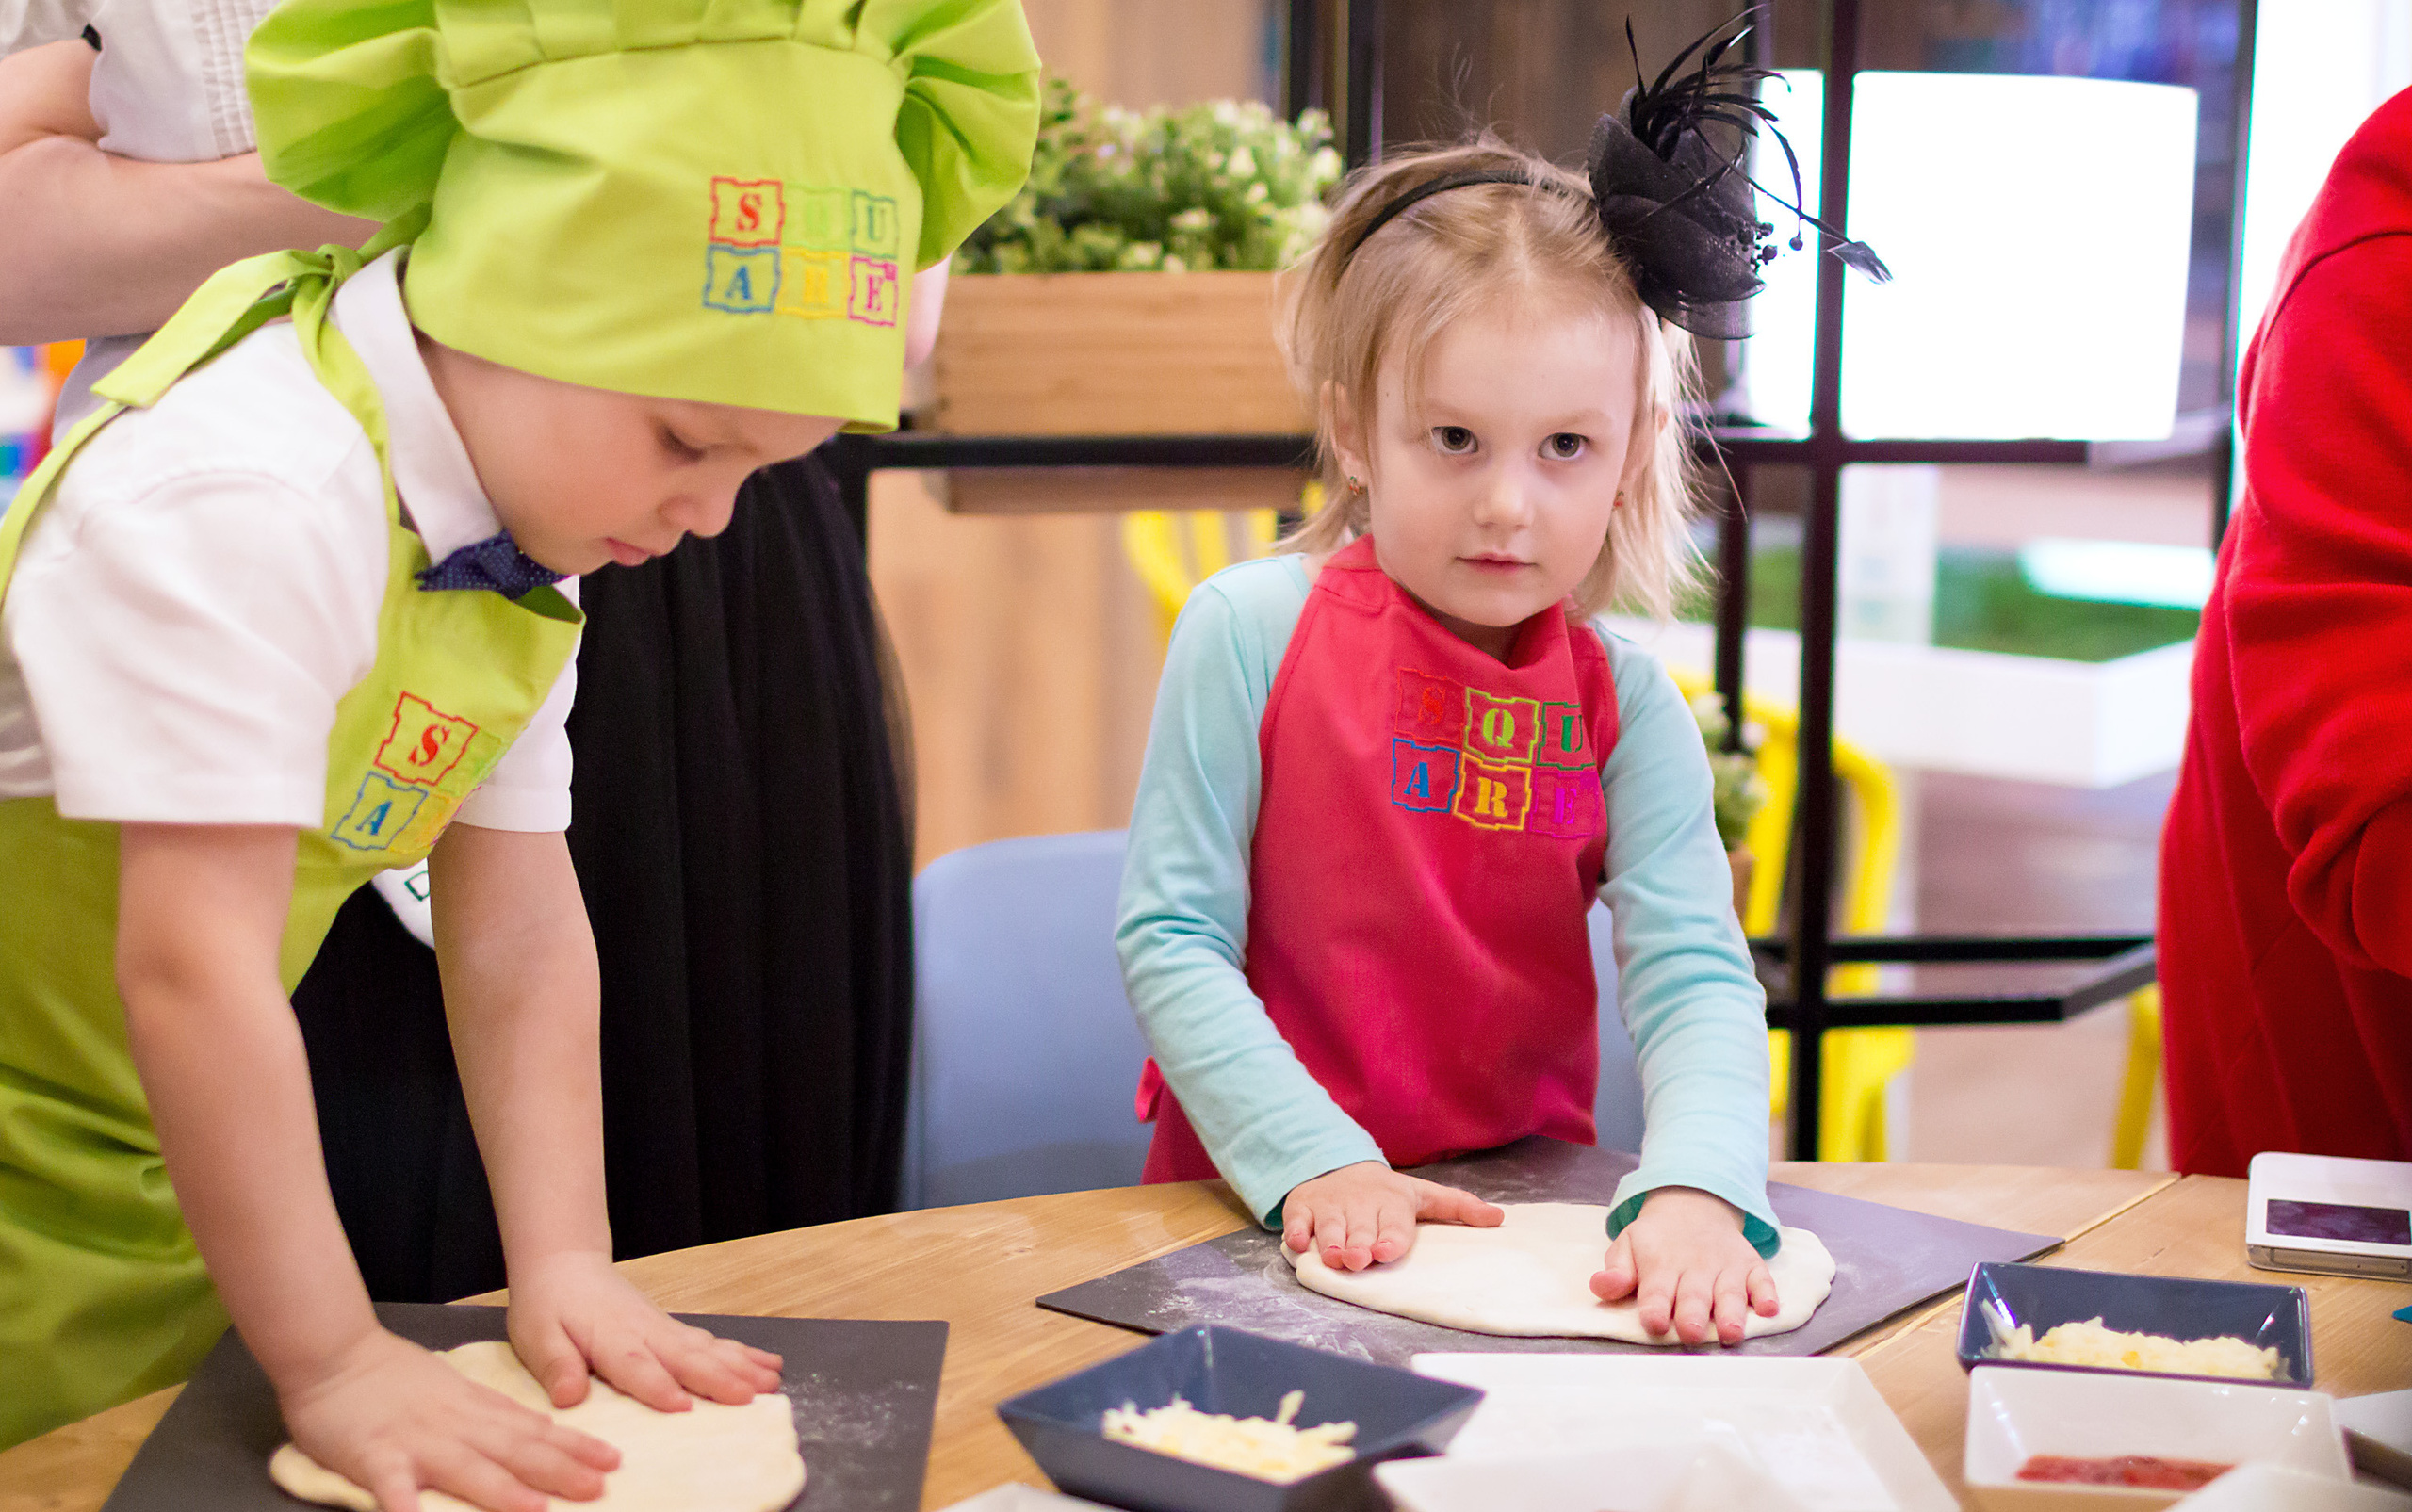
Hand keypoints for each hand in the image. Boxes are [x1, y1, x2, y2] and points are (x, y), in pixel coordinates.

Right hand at [276, 1326, 617, 1511]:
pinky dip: (405, 1503)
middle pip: (514, 1450)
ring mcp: (417, 1441)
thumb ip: (495, 1415)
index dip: (574, 1447)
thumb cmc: (394, 1379)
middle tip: (599, 1486)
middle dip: (559, 1470)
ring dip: (503, 1491)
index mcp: (475, 1411)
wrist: (336, 1355)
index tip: (613, 1461)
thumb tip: (541, 1429)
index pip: (534, 1431)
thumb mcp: (457, 1391)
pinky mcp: (374, 1455)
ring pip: (467, 1468)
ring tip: (537, 1510)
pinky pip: (391, 1485)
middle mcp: (456, 1426)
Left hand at [507, 1249, 782, 1411]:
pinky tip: (767, 1365)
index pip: (636, 1366)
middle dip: (719, 1378)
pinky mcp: (673, 1330)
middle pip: (686, 1357)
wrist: (565, 1264)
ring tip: (771, 1382)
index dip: (658, 1386)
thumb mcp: (536, 1337)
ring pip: (708, 1348)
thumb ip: (556, 1366)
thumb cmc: (548, 1305)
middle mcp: (645, 1332)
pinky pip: (712, 1342)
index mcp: (610, 1339)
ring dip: (741, 1365)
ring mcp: (664, 1329)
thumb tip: (568, 1397)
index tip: (683, 1407)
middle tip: (749, 1397)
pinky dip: (742, 1353)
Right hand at [1281, 1161, 1502, 1271]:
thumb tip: (1500, 1218)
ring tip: (1333, 1258)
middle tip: (1358, 1259)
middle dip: (1358, 1245)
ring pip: (1330, 1227)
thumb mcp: (1423, 1196)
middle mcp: (1361, 1204)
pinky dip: (1296, 1230)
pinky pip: (1297, 1220)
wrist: (1338, 1166)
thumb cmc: (1386, 1194)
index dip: (1391, 1238)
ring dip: (1330, 1242)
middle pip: (1360, 1229)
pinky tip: (1297, 1241)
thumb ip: (1458, 1208)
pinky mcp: (1303, 1206)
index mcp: (1392, 1203)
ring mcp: (1330, 1205)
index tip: (1387, 1251)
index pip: (1394, 1223)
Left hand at [1589, 1186, 1776, 1345]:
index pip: (1656, 1291)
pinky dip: (1767, 1293)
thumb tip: (1601, 1287)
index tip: (1655, 1323)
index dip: (1655, 1308)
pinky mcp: (1750, 1265)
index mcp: (1660, 1265)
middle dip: (1693, 1315)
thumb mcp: (1627, 1245)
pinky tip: (1769, 1309)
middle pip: (1695, 1296)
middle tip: (1692, 1333)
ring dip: (1731, 1312)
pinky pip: (1762, 1279)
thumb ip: (1616, 1271)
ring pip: (1731, 1292)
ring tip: (1731, 1332)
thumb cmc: (1656, 1238)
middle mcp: (1695, 1267)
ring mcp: (1726, 1267)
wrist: (1693, 1204)